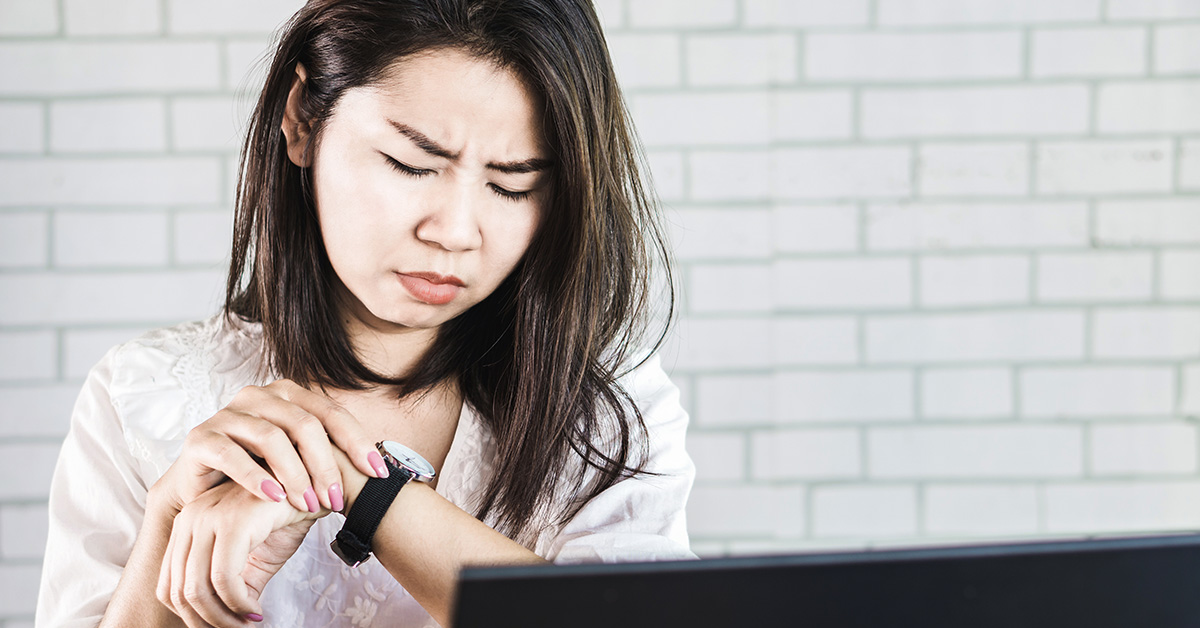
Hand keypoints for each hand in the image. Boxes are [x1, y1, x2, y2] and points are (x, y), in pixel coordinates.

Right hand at [152, 379, 386, 515]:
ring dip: (295, 474)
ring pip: (271, 437)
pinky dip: (255, 477)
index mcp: (289, 395)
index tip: (377, 473)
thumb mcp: (301, 465)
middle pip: (304, 425)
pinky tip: (274, 497)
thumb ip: (330, 458)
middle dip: (325, 465)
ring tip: (308, 504)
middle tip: (335, 499)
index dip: (356, 442)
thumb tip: (379, 470)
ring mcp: (227, 413)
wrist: (203, 497)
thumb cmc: (262, 479)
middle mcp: (259, 396)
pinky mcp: (200, 437)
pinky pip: (231, 453)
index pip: (330, 414)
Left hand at [156, 481, 320, 625]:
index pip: (168, 586)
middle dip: (208, 622)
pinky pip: (225, 578)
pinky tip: (256, 610)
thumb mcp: (252, 558)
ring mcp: (209, 516)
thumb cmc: (286, 516)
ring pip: (198, 589)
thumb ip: (230, 585)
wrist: (320, 487)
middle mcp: (190, 517)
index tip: (224, 626)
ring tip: (248, 623)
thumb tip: (222, 621)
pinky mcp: (233, 521)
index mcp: (187, 525)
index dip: (192, 617)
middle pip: (179, 592)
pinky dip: (239, 604)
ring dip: (224, 618)